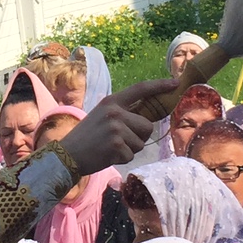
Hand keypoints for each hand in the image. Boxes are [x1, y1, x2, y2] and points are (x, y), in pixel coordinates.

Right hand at [58, 86, 176, 175]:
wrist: (67, 155)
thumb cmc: (87, 137)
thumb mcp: (102, 116)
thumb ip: (122, 113)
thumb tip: (148, 118)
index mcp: (112, 101)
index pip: (140, 89)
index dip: (159, 85)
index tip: (176, 83)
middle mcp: (115, 112)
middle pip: (147, 125)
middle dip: (139, 136)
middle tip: (119, 140)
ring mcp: (116, 129)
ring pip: (141, 143)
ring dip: (130, 149)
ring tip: (110, 147)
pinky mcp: (117, 146)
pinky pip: (132, 155)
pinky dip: (122, 159)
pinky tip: (108, 155)